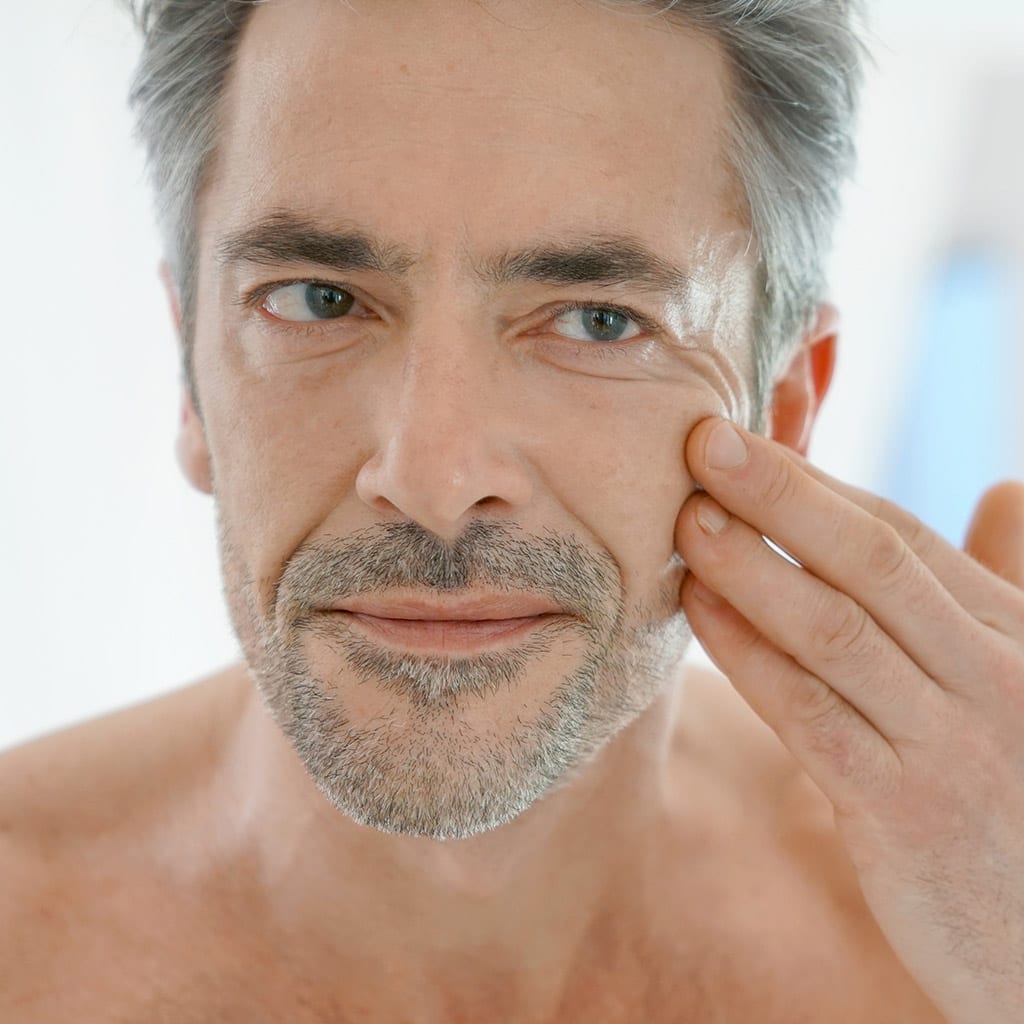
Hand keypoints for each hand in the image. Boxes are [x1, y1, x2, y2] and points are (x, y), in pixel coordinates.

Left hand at [676, 416, 1023, 1023]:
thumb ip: (1001, 587)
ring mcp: (950, 742)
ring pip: (835, 630)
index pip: (902, 536)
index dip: (815, 483)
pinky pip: (810, 714)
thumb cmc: (1022, 798)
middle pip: (871, 561)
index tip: (741, 442)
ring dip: (751, 566)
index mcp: (1012, 634)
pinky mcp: (905, 812)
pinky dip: (748, 654)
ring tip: (684, 518)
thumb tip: (1004, 491)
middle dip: (780, 493)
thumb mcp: (1021, 683)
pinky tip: (698, 611)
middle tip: (702, 441)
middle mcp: (990, 674)